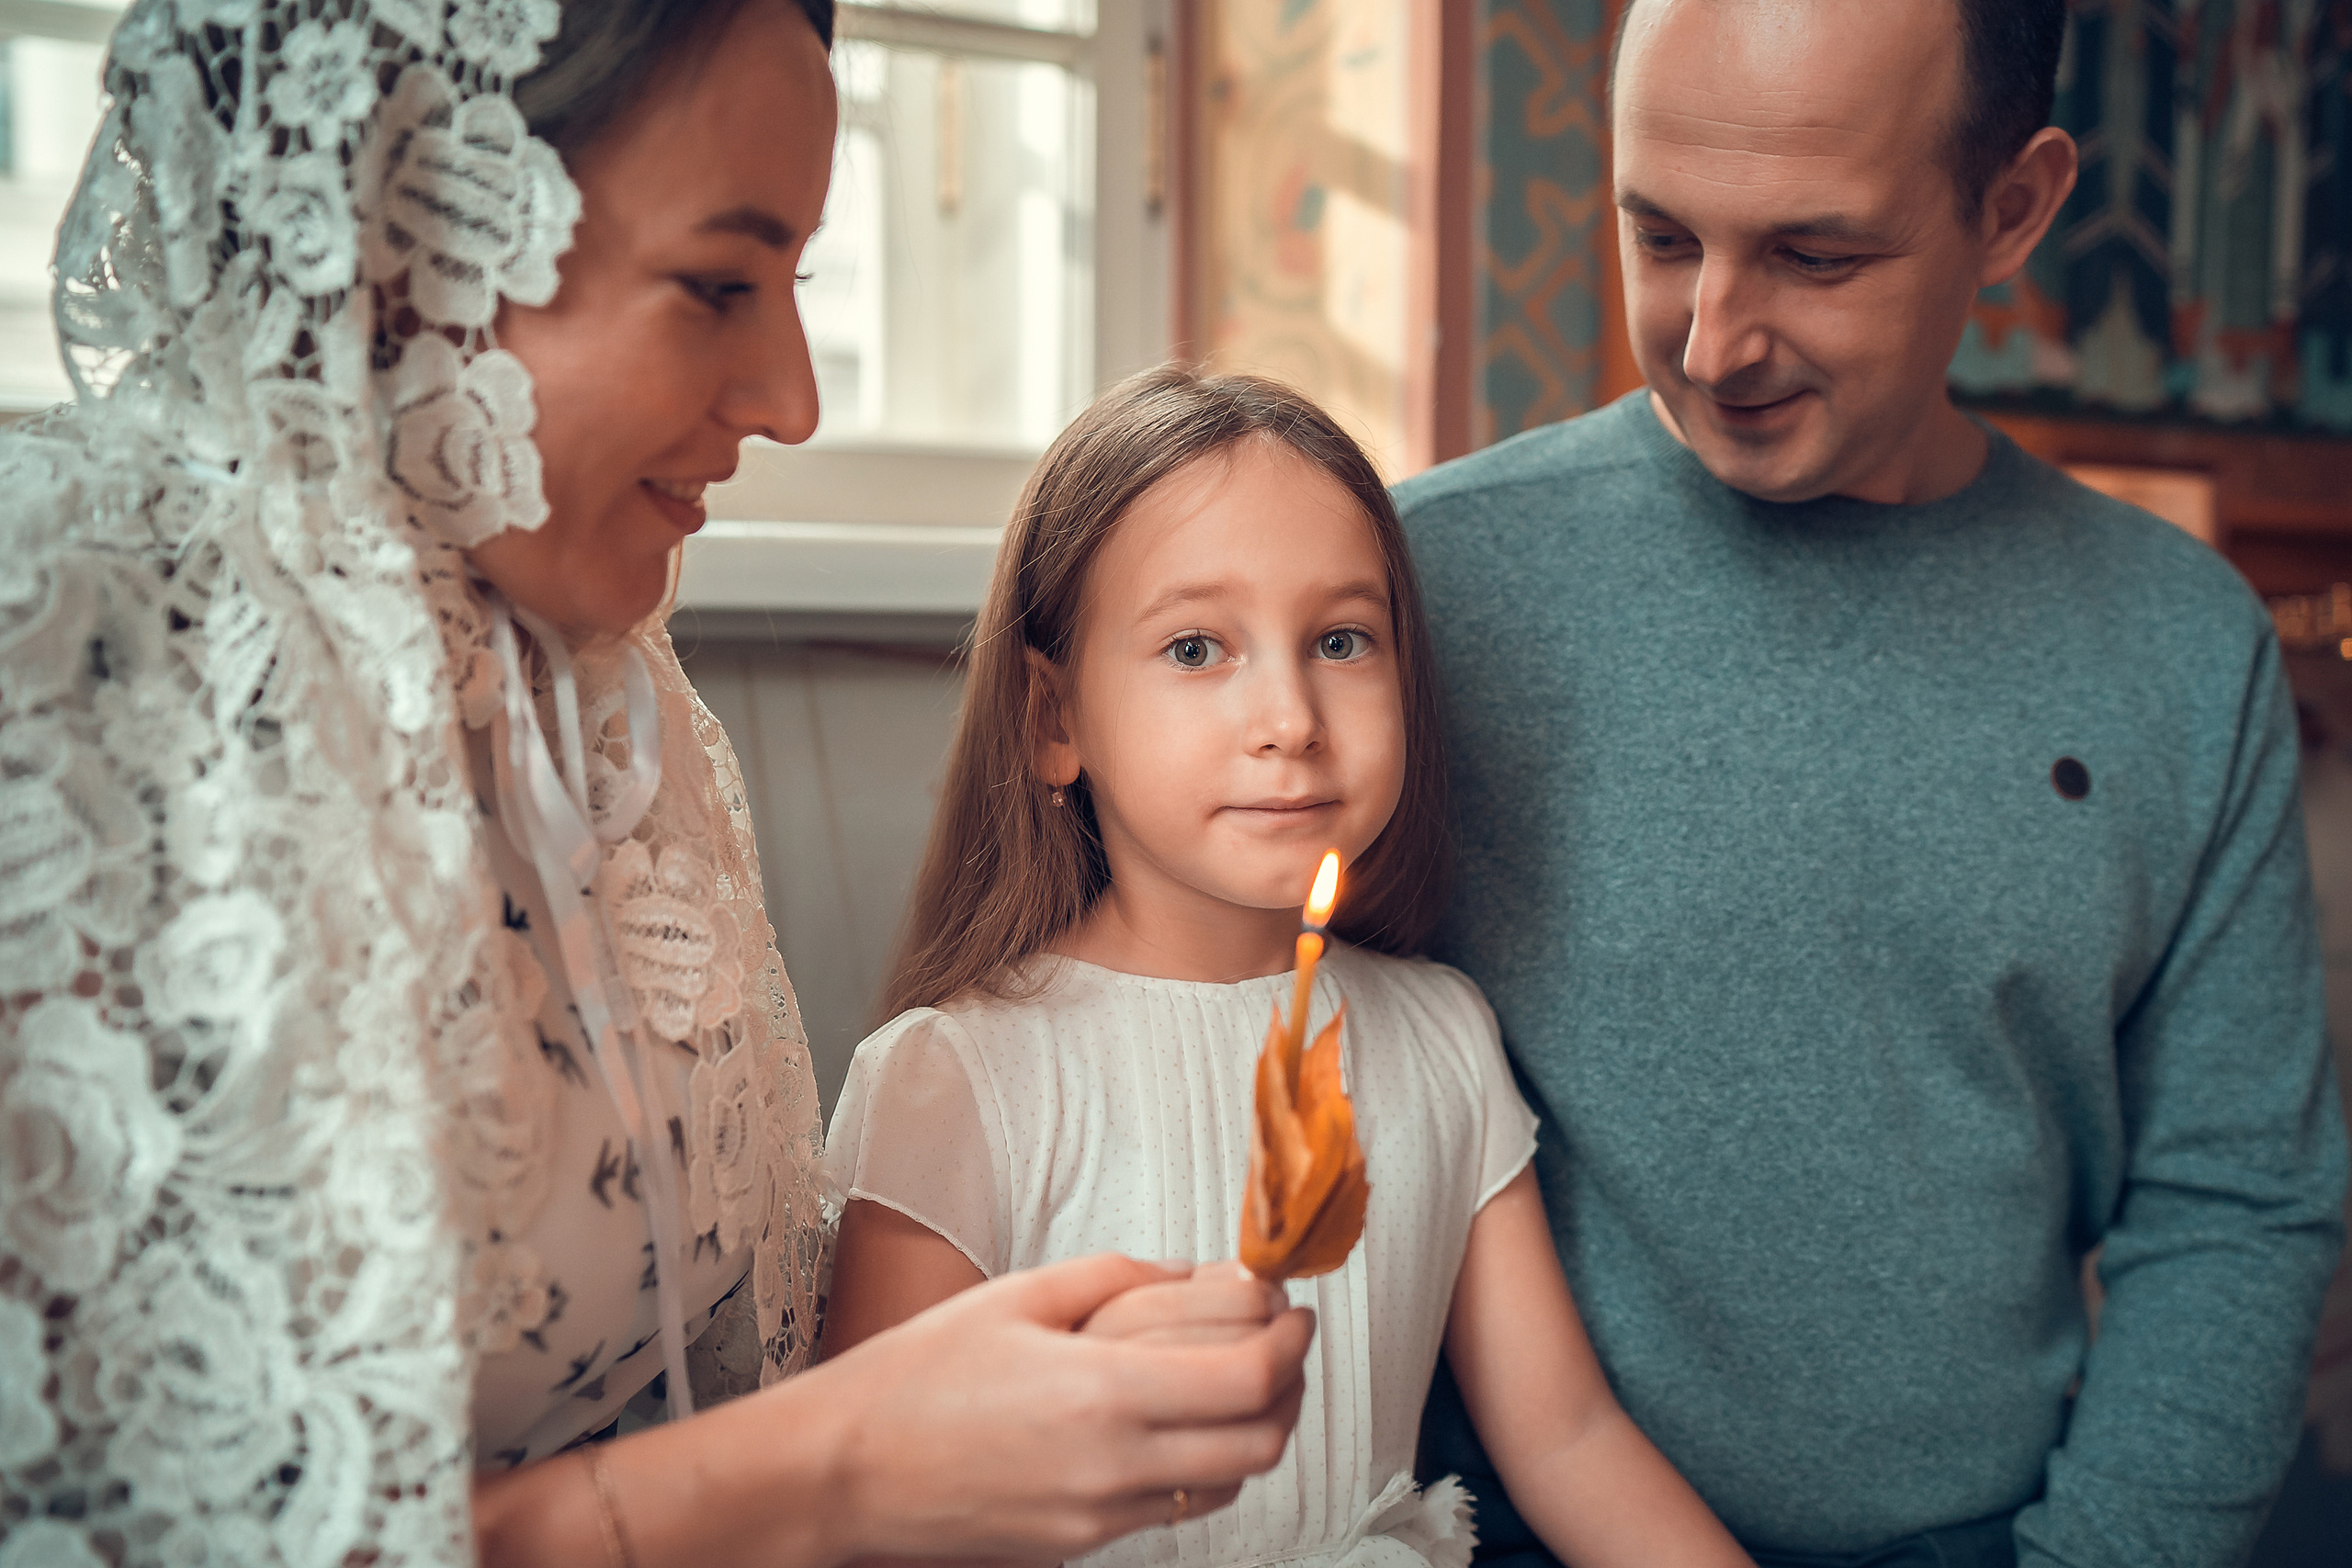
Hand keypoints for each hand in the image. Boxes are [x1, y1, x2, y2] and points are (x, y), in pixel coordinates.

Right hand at [824, 1252, 1313, 1560]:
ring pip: (1228, 1484)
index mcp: (1101, 1394)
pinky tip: (1179, 1423)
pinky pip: (1174, 1508)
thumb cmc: (914, 1378)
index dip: (1292, 1343)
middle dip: (1291, 1387)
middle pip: (1261, 1442)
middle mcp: (1113, 1468)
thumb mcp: (1016, 1296)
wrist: (841, 1473)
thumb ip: (1118, 1276)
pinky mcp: (1081, 1544)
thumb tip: (1195, 1273)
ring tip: (1239, 1379)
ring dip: (1254, 1431)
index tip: (1295, 1312)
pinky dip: (1202, 1466)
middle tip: (1284, 1343)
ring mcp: (1100, 1517)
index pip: (1248, 1379)